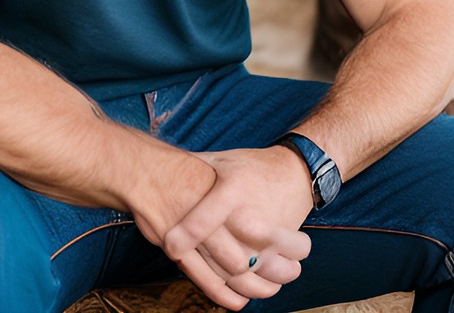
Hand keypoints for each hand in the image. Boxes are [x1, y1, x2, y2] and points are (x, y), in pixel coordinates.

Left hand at [158, 147, 312, 309]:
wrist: (296, 171)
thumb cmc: (251, 167)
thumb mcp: (221, 162)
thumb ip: (192, 168)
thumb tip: (157, 164)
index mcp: (231, 192)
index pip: (204, 219)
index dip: (185, 235)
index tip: (170, 246)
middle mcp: (250, 217)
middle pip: (221, 255)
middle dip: (203, 266)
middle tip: (182, 258)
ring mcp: (268, 239)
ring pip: (245, 276)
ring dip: (225, 282)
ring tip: (210, 274)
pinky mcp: (282, 251)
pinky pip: (267, 278)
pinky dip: (255, 290)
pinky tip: (245, 291)